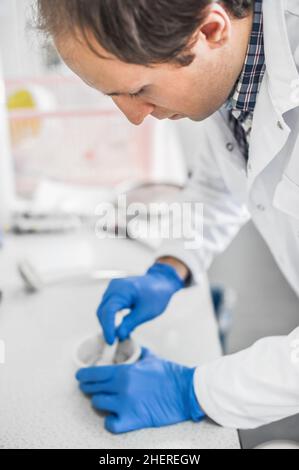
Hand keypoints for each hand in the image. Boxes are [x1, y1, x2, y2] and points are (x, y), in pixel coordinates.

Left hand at [76, 347, 204, 433]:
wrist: (186, 391)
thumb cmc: (170, 374)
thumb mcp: (151, 358)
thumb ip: (137, 353)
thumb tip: (131, 344)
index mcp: (124, 371)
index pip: (94, 374)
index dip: (84, 376)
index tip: (80, 377)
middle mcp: (121, 387)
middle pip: (93, 389)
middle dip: (89, 388)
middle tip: (90, 388)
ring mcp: (125, 405)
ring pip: (98, 405)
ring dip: (101, 402)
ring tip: (106, 401)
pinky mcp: (133, 420)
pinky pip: (110, 424)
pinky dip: (111, 421)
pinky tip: (115, 416)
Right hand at [97, 263, 183, 344]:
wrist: (161, 281)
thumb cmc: (157, 295)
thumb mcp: (146, 312)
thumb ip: (130, 323)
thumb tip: (118, 335)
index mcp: (123, 290)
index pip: (109, 311)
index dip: (108, 328)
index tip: (111, 341)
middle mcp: (114, 286)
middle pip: (103, 310)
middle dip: (107, 326)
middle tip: (114, 341)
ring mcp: (113, 287)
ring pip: (104, 308)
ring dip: (108, 322)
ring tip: (117, 334)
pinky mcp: (115, 290)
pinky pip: (108, 305)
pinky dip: (111, 316)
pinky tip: (119, 324)